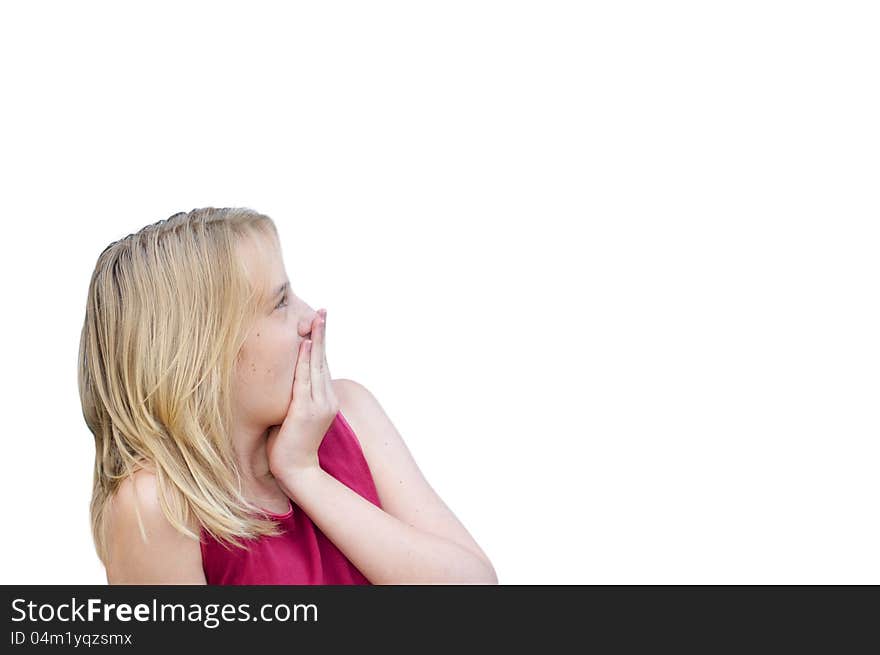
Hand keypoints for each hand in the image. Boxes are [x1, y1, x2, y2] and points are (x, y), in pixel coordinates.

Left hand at [266, 308, 338, 476]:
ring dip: (317, 340)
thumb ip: (292, 398)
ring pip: (317, 366)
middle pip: (323, 360)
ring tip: (317, 319)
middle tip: (322, 311)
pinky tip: (306, 343)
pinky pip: (305, 380)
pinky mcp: (307, 411)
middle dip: (322, 334)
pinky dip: (306, 360)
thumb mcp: (292, 416)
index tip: (318, 322)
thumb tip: (279, 382)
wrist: (296, 472)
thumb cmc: (288, 447)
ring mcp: (319, 405)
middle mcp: (326, 400)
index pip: (322, 366)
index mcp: (325, 400)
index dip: (320, 343)